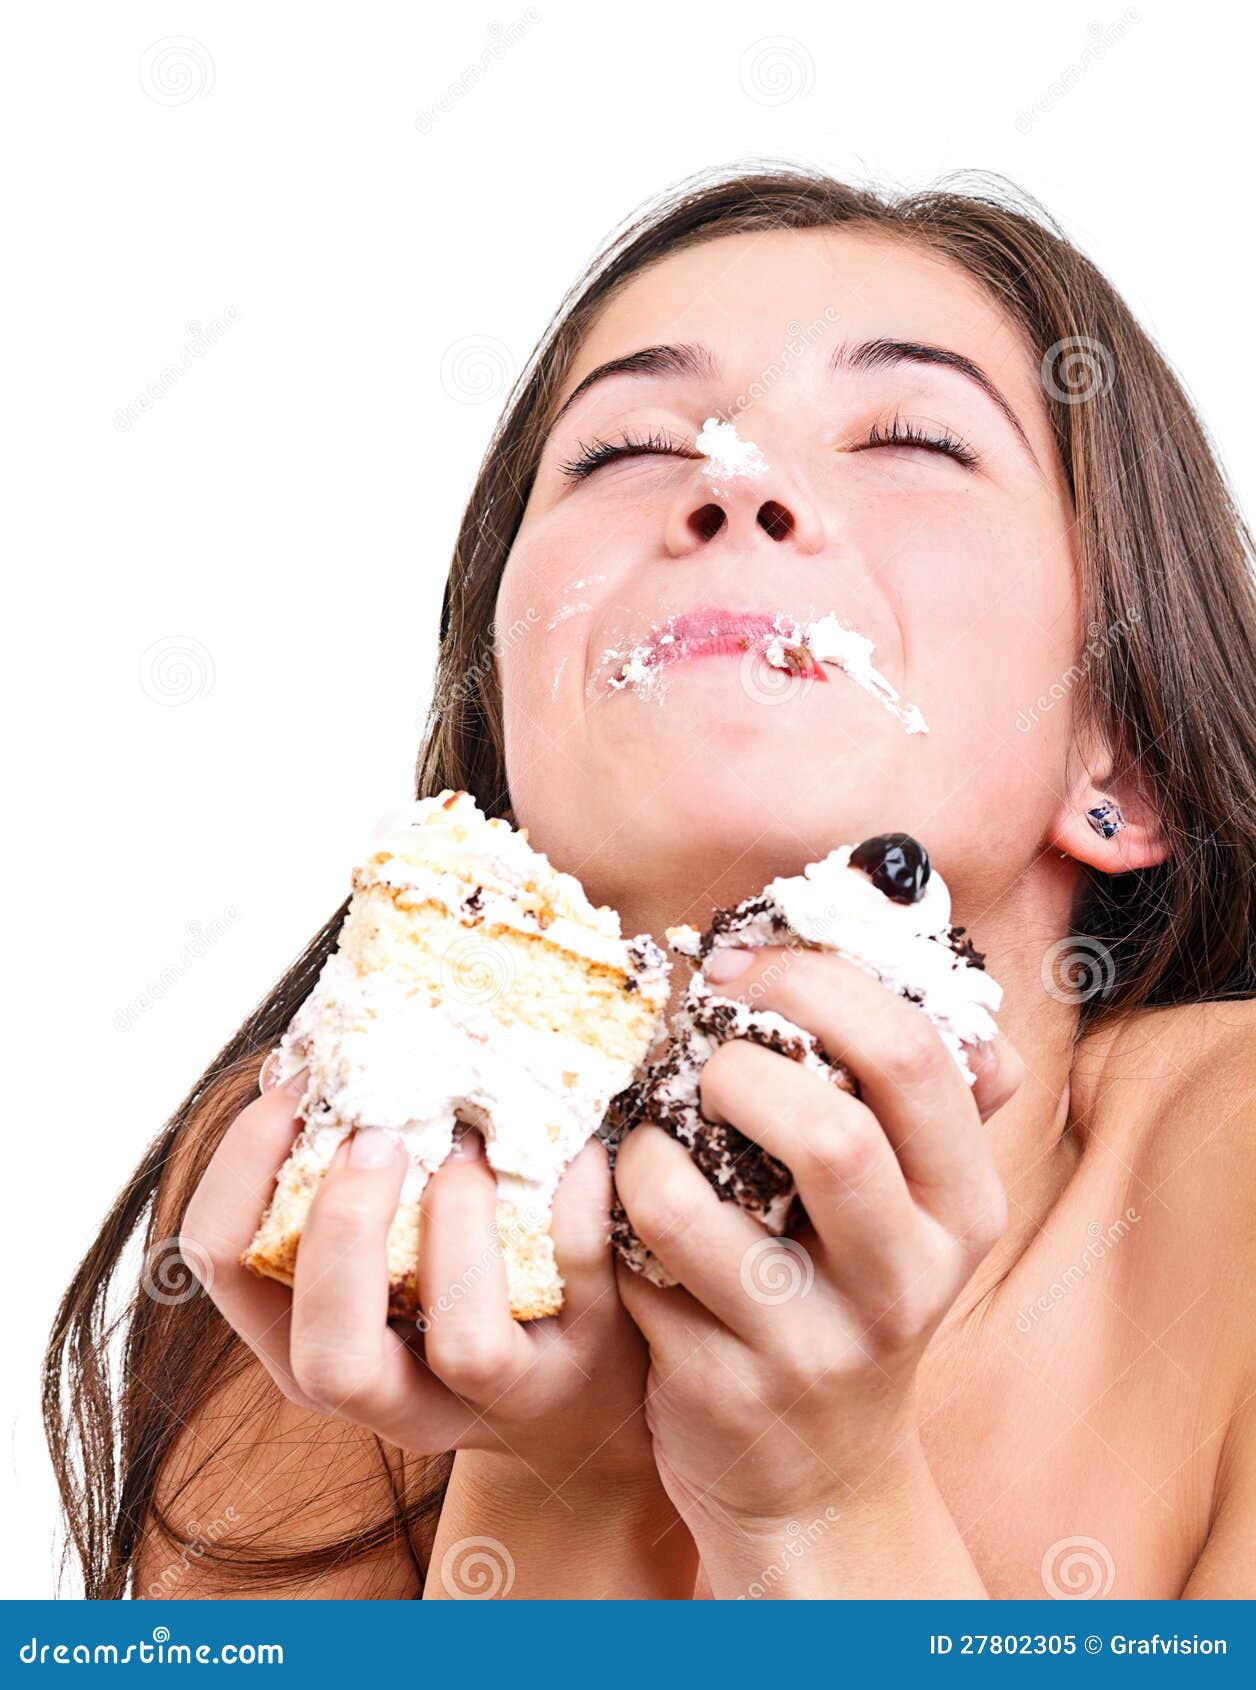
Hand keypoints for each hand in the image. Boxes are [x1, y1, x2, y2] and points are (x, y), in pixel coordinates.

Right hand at [181, 1072, 655, 1492]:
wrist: (589, 1378)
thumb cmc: (458, 1286)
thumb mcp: (379, 1246)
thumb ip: (337, 1175)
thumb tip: (307, 1060)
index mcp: (315, 1349)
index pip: (226, 1268)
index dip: (243, 1168)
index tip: (294, 1087)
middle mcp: (400, 1397)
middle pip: (332, 1359)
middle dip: (343, 1230)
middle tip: (377, 1137)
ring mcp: (504, 1391)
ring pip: (467, 1344)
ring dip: (460, 1221)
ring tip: (470, 1144)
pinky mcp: (593, 1350)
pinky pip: (577, 1266)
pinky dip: (568, 1186)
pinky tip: (562, 1138)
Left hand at [614, 945, 1021, 1543]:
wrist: (819, 1477)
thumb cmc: (852, 1292)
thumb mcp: (915, 1204)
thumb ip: (918, 1085)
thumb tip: (905, 930)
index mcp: (962, 1205)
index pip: (915, 1057)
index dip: (816, 984)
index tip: (744, 971)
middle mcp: (905, 1278)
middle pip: (829, 1136)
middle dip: (735, 1067)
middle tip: (697, 1058)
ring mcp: (813, 1345)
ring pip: (690, 1207)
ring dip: (642, 1150)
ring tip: (643, 1139)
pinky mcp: (725, 1389)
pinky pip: (635, 1273)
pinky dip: (611, 1224)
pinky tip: (624, 1216)